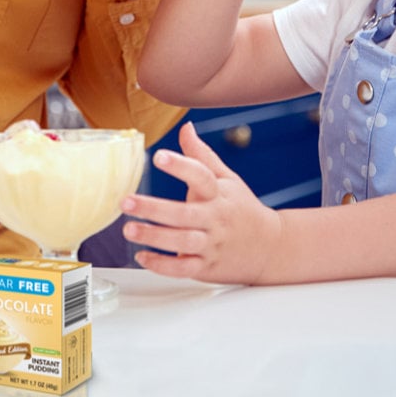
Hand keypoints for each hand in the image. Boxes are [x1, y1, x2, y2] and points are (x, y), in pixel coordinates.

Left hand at [122, 122, 282, 283]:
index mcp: (219, 193)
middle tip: (126, 201)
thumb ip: (202, 155)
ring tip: (129, 229)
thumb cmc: (242, 208)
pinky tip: (142, 256)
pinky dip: (162, 265)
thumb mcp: (227, 178)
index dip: (180, 166)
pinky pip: (183, 269)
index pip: (200, 176)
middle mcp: (215, 218)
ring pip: (182, 242)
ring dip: (154, 237)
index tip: (158, 156)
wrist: (270, 247)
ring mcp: (212, 244)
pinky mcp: (207, 267)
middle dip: (154, 208)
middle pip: (184, 214)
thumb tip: (186, 127)